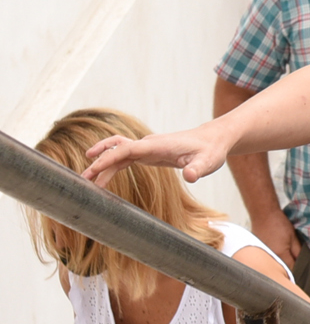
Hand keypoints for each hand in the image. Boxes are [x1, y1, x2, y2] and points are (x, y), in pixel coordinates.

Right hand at [84, 124, 230, 188]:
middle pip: (116, 150)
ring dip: (101, 166)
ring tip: (86, 183)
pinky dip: (111, 168)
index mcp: (157, 145)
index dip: (108, 157)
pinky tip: (101, 181)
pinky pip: (123, 159)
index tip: (92, 168)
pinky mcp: (147, 154)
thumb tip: (190, 176)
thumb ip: (197, 169)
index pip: (126, 149)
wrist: (213, 140)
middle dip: (98, 163)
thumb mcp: (208, 162)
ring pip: (117, 154)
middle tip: (82, 180)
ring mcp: (146, 148)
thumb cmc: (210, 151)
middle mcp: (148, 144)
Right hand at [250, 206, 303, 271]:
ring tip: (284, 253)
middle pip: (281, 268)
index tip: (302, 268)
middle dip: (288, 266)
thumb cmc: (278, 224)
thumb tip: (301, 261)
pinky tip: (275, 250)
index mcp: (280, 255)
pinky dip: (272, 257)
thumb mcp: (293, 237)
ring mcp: (262, 255)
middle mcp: (269, 258)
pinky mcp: (258, 252)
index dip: (297, 269)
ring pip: (274, 264)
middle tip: (294, 260)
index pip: (291, 269)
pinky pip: (268, 259)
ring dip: (280, 262)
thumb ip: (297, 251)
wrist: (263, 215)